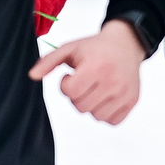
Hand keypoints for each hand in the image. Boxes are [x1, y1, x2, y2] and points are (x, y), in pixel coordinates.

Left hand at [29, 20, 145, 123]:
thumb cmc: (95, 47)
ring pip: (96, 116)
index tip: (72, 75)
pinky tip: (105, 98)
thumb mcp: (70, 49)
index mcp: (95, 66)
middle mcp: (112, 81)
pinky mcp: (132, 101)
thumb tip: (32, 76)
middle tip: (84, 83)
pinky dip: (106, 113)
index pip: (70, 91)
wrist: (126, 44)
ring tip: (95, 90)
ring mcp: (124, 93)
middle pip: (81, 106)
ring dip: (91, 106)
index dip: (66, 85)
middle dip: (77, 97)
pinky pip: (112, 121)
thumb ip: (48, 61)